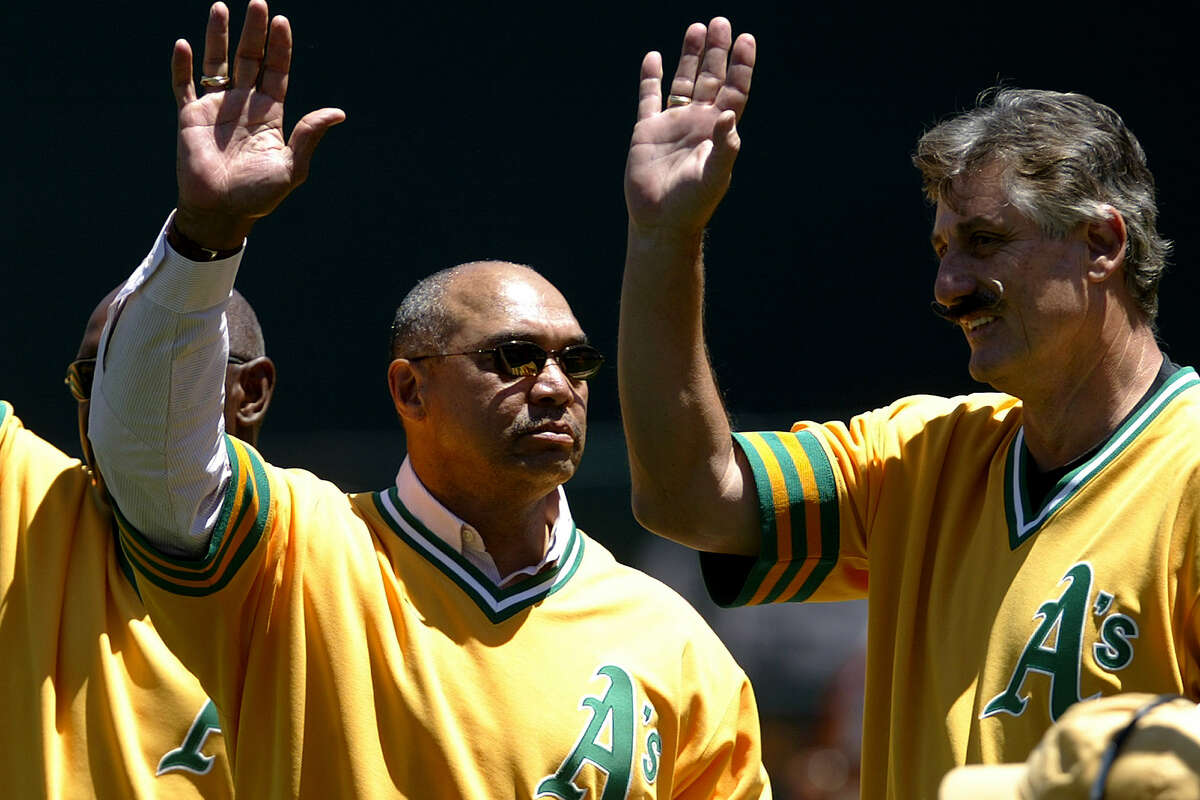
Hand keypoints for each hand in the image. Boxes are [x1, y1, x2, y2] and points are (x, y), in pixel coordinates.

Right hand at [172, 1, 345, 249]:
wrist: (221, 211)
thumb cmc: (258, 195)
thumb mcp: (291, 167)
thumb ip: (309, 136)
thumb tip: (338, 112)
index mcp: (270, 114)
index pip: (276, 71)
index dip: (279, 47)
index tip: (281, 21)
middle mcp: (244, 104)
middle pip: (250, 59)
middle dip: (254, 32)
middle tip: (258, 2)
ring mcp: (216, 108)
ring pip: (217, 63)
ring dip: (218, 36)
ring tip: (220, 7)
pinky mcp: (190, 117)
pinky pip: (184, 86)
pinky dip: (182, 66)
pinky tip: (184, 44)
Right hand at [623, 18, 754, 235]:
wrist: (661, 221)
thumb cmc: (693, 203)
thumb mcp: (715, 175)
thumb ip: (725, 146)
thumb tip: (728, 114)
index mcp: (718, 131)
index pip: (734, 90)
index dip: (741, 66)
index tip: (746, 40)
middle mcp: (697, 122)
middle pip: (711, 78)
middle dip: (717, 51)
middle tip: (721, 22)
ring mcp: (672, 124)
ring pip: (683, 81)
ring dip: (690, 56)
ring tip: (696, 27)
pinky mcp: (647, 130)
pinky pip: (649, 97)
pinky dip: (651, 77)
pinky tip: (654, 57)